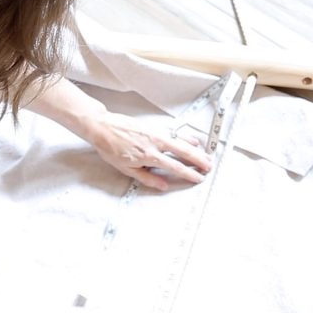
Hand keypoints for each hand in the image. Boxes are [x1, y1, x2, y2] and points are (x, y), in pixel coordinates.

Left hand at [83, 111, 211, 190]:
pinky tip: (192, 141)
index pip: (175, 167)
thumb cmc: (111, 148)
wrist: (103, 127)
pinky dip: (185, 138)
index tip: (198, 177)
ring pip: (181, 141)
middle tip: (209, 167)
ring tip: (206, 156)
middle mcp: (156, 143)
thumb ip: (147, 177)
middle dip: (198, 160)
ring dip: (195, 149)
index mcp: (149, 156)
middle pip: (183, 152)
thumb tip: (163, 185)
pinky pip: (174, 134)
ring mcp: (156, 133)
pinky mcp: (154, 128)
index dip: (189, 173)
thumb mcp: (126, 169)